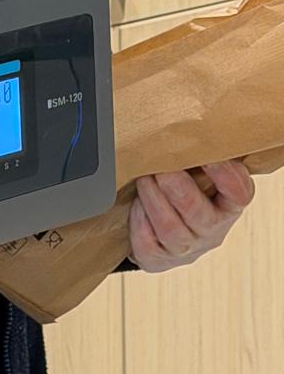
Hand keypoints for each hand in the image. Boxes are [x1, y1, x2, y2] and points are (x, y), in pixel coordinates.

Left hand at [128, 161, 254, 273]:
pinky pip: (148, 243)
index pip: (239, 192)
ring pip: (170, 228)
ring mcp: (187, 247)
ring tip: (143, 180)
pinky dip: (138, 222)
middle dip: (175, 186)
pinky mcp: (160, 259)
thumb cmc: (181, 190)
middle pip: (199, 213)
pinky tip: (135, 207)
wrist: (161, 229)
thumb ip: (196, 153)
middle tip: (159, 167)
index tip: (205, 154)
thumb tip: (185, 115)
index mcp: (227, 204)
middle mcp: (212, 229)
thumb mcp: (195, 172)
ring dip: (153, 199)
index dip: (225, 174)